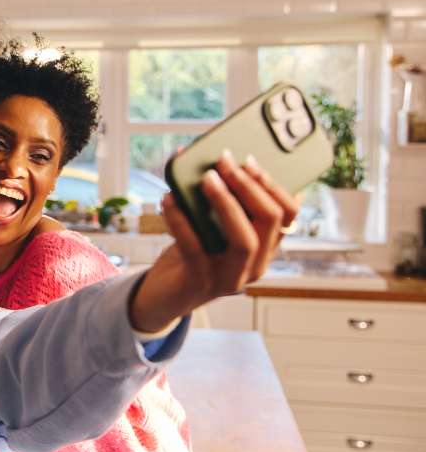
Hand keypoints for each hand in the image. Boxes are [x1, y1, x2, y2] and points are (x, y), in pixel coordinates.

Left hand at [129, 151, 298, 332]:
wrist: (162, 295)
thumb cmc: (190, 252)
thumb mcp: (208, 225)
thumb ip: (216, 200)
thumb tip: (200, 156)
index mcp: (263, 247)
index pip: (288, 216)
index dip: (274, 185)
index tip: (250, 160)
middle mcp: (254, 265)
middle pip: (270, 222)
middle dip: (249, 186)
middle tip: (225, 161)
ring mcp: (230, 278)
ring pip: (244, 239)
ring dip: (226, 203)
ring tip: (206, 178)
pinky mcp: (200, 283)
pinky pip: (195, 247)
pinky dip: (181, 219)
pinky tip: (169, 199)